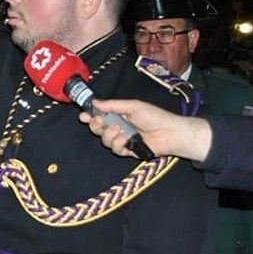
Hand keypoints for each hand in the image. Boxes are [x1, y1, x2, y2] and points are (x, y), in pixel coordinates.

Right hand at [77, 98, 212, 161]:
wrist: (169, 133)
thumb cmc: (154, 116)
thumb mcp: (133, 106)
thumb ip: (113, 105)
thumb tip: (95, 102)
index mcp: (119, 115)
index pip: (99, 115)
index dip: (90, 116)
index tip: (83, 115)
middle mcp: (118, 127)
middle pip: (98, 129)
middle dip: (97, 125)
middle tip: (101, 121)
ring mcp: (122, 140)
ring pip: (105, 140)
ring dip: (110, 135)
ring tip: (120, 130)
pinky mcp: (127, 151)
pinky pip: (115, 150)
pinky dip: (119, 144)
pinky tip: (126, 140)